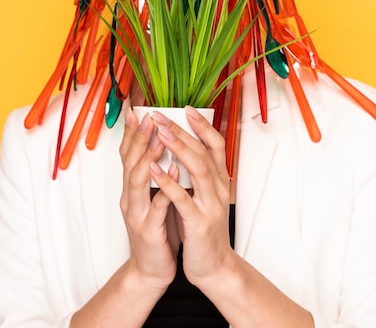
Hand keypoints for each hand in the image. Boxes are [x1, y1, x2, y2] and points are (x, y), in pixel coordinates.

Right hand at [119, 107, 179, 291]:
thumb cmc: (157, 230)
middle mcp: (130, 197)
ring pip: (139, 180)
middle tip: (149, 115)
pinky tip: (175, 171)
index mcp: (132, 188)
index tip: (137, 109)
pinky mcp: (148, 230)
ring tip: (161, 136)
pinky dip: (165, 187)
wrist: (151, 270)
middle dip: (140, 137)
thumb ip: (154, 175)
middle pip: (130, 161)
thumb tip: (163, 146)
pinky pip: (158, 206)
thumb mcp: (152, 198)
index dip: (132, 132)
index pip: (129, 154)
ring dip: (149, 156)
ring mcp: (137, 213)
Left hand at [149, 106, 233, 288]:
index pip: (215, 145)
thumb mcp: (204, 196)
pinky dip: (169, 183)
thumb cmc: (203, 229)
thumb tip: (183, 147)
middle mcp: (219, 189)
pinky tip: (155, 169)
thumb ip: (197, 174)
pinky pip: (183, 200)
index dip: (202, 125)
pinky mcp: (199, 224)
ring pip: (198, 169)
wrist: (214, 267)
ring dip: (178, 148)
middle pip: (203, 151)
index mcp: (220, 181)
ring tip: (159, 132)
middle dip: (181, 130)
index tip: (186, 108)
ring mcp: (210, 206)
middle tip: (160, 114)